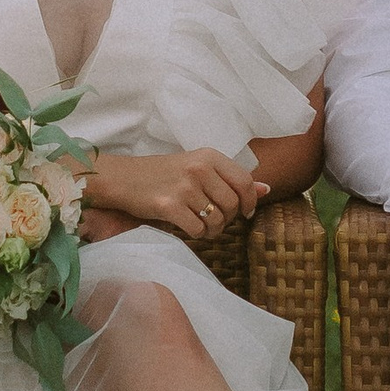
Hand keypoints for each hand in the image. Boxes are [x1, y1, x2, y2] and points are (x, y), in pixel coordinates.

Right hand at [84, 144, 269, 244]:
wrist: (123, 178)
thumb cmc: (163, 174)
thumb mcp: (198, 167)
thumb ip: (231, 178)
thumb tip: (266, 189)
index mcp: (209, 155)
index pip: (245, 182)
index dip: (249, 202)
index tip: (244, 212)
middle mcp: (199, 168)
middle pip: (233, 205)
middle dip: (228, 220)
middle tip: (216, 221)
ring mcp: (184, 187)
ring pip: (217, 220)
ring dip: (213, 230)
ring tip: (202, 226)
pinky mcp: (169, 206)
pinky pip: (198, 230)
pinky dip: (197, 235)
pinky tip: (188, 228)